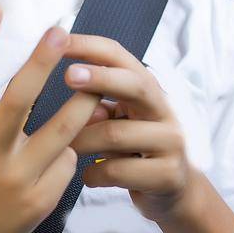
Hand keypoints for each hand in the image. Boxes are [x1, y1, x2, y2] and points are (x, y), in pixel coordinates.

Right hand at [0, 6, 102, 232]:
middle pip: (18, 101)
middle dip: (40, 63)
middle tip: (61, 30)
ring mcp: (16, 179)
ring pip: (60, 135)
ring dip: (83, 106)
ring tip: (101, 83)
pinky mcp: (39, 201)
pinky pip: (66, 165)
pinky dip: (71, 151)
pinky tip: (74, 146)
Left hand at [63, 35, 193, 221]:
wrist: (174, 192)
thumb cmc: (136, 151)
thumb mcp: (119, 123)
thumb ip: (100, 109)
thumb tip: (79, 103)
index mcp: (147, 90)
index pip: (121, 57)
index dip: (90, 46)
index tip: (59, 39)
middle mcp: (164, 110)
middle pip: (135, 85)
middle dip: (100, 77)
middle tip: (68, 76)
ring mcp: (171, 143)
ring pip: (115, 134)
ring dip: (82, 141)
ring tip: (64, 149)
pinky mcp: (168, 175)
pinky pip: (118, 171)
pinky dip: (94, 173)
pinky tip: (89, 175)